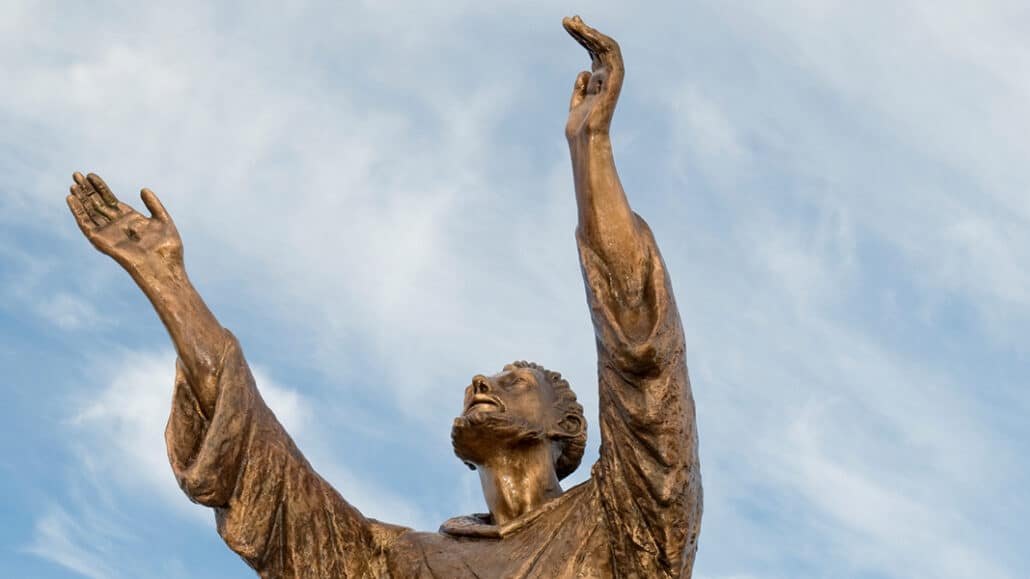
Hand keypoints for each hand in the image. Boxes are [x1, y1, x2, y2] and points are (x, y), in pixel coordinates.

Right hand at [66, 172, 182, 274]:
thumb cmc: (168, 249)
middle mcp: (117, 225)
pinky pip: (86, 224)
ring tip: (71, 184)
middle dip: (87, 190)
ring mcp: (109, 233)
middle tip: (76, 174)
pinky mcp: (101, 241)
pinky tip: (71, 199)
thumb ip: (154, 204)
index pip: (111, 200)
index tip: (91, 175)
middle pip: (97, 204)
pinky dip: (78, 212)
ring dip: (80, 199)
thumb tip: (143, 189)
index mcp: (130, 219)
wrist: (164, 268)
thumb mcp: (163, 221)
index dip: (100, 187)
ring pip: (89, 212)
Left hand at [562, 16, 623, 141]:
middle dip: (584, 31)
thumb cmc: (580, 128)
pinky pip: (610, 55)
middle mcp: (607, 77)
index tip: (571, 24)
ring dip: (589, 32)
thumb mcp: (577, 102)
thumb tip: (584, 71)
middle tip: (569, 19)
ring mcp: (611, 78)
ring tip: (572, 23)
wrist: (585, 140)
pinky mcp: (614, 81)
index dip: (584, 37)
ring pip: (604, 47)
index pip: (593, 52)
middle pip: (597, 47)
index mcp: (599, 81)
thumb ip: (580, 88)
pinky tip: (583, 33)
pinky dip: (598, 41)